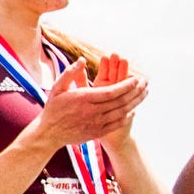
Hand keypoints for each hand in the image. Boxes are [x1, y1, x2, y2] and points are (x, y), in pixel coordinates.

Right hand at [32, 57, 147, 152]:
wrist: (49, 134)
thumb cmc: (53, 109)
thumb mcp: (57, 88)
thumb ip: (70, 73)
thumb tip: (83, 60)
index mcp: (84, 99)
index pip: (111, 91)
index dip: (126, 85)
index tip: (135, 78)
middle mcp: (92, 112)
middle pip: (120, 102)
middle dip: (135, 92)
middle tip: (145, 84)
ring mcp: (95, 124)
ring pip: (121, 113)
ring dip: (135, 103)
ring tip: (143, 94)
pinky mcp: (96, 133)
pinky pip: (116, 124)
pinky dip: (126, 117)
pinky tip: (132, 111)